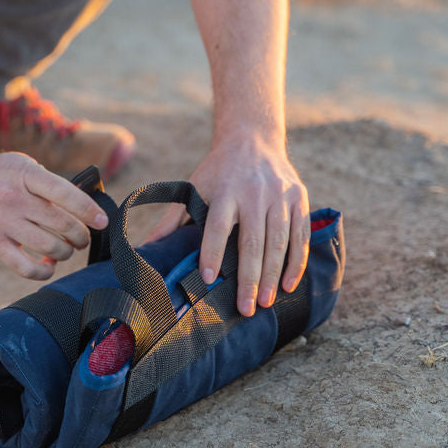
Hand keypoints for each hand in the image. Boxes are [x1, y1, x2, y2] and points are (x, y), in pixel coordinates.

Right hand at [0, 152, 108, 279]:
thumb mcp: (19, 166)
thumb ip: (47, 183)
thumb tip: (83, 207)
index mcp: (25, 174)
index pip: (67, 194)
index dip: (90, 211)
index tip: (102, 222)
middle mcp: (13, 198)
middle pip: (63, 224)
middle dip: (80, 236)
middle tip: (81, 238)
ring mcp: (1, 222)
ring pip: (51, 247)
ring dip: (65, 253)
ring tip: (64, 249)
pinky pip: (27, 268)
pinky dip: (44, 271)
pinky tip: (47, 265)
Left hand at [150, 137, 308, 316]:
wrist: (252, 138)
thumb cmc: (218, 171)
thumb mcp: (194, 187)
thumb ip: (173, 219)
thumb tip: (147, 247)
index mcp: (225, 191)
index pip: (218, 225)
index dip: (213, 252)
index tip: (209, 278)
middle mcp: (254, 193)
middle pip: (252, 240)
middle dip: (249, 277)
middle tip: (246, 308)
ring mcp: (279, 195)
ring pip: (278, 240)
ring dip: (273, 275)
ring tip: (265, 302)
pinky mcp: (298, 199)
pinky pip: (300, 235)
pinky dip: (295, 262)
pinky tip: (288, 285)